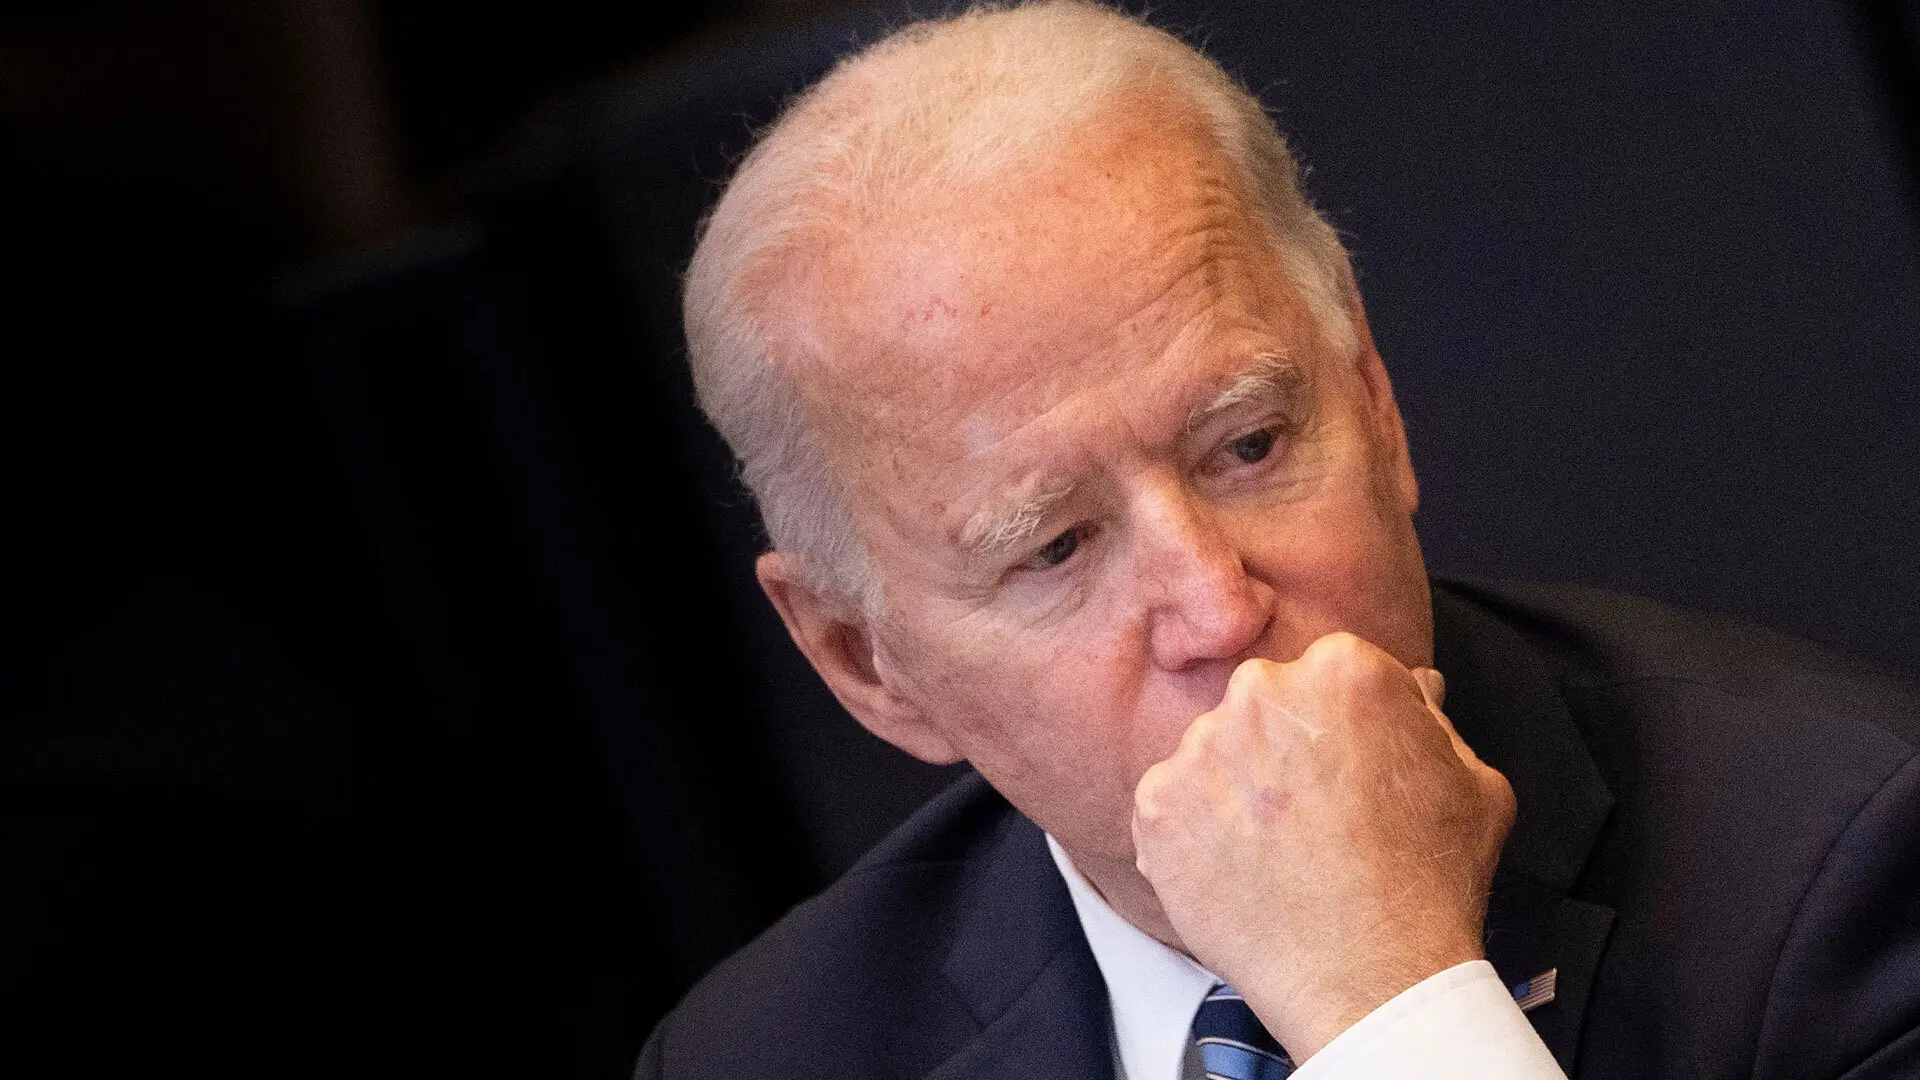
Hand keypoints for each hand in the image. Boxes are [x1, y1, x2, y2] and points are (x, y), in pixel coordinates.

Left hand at [1131, 632, 1515, 1060]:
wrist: (1374, 979)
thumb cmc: (1433, 882)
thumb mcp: (1474, 781)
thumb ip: (1433, 718)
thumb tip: (1411, 688)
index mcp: (1342, 668)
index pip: (1328, 675)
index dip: (1343, 727)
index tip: (1350, 771)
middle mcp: (1260, 692)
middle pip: (1265, 705)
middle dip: (1283, 748)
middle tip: (1312, 816)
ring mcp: (1200, 748)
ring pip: (1214, 753)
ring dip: (1237, 790)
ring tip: (1278, 854)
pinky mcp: (1156, 806)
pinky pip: (1170, 804)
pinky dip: (1195, 835)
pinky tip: (1240, 874)